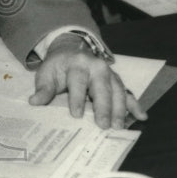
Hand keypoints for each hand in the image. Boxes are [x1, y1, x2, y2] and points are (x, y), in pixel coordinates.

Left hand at [28, 36, 147, 129]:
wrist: (71, 50)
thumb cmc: (58, 66)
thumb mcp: (46, 73)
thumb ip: (43, 88)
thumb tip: (34, 102)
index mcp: (77, 63)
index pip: (78, 81)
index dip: (77, 98)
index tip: (76, 115)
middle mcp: (96, 67)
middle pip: (102, 87)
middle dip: (104, 106)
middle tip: (104, 125)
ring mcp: (109, 73)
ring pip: (118, 91)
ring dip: (120, 109)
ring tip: (119, 127)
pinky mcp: (117, 81)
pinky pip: (128, 93)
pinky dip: (135, 105)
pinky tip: (142, 117)